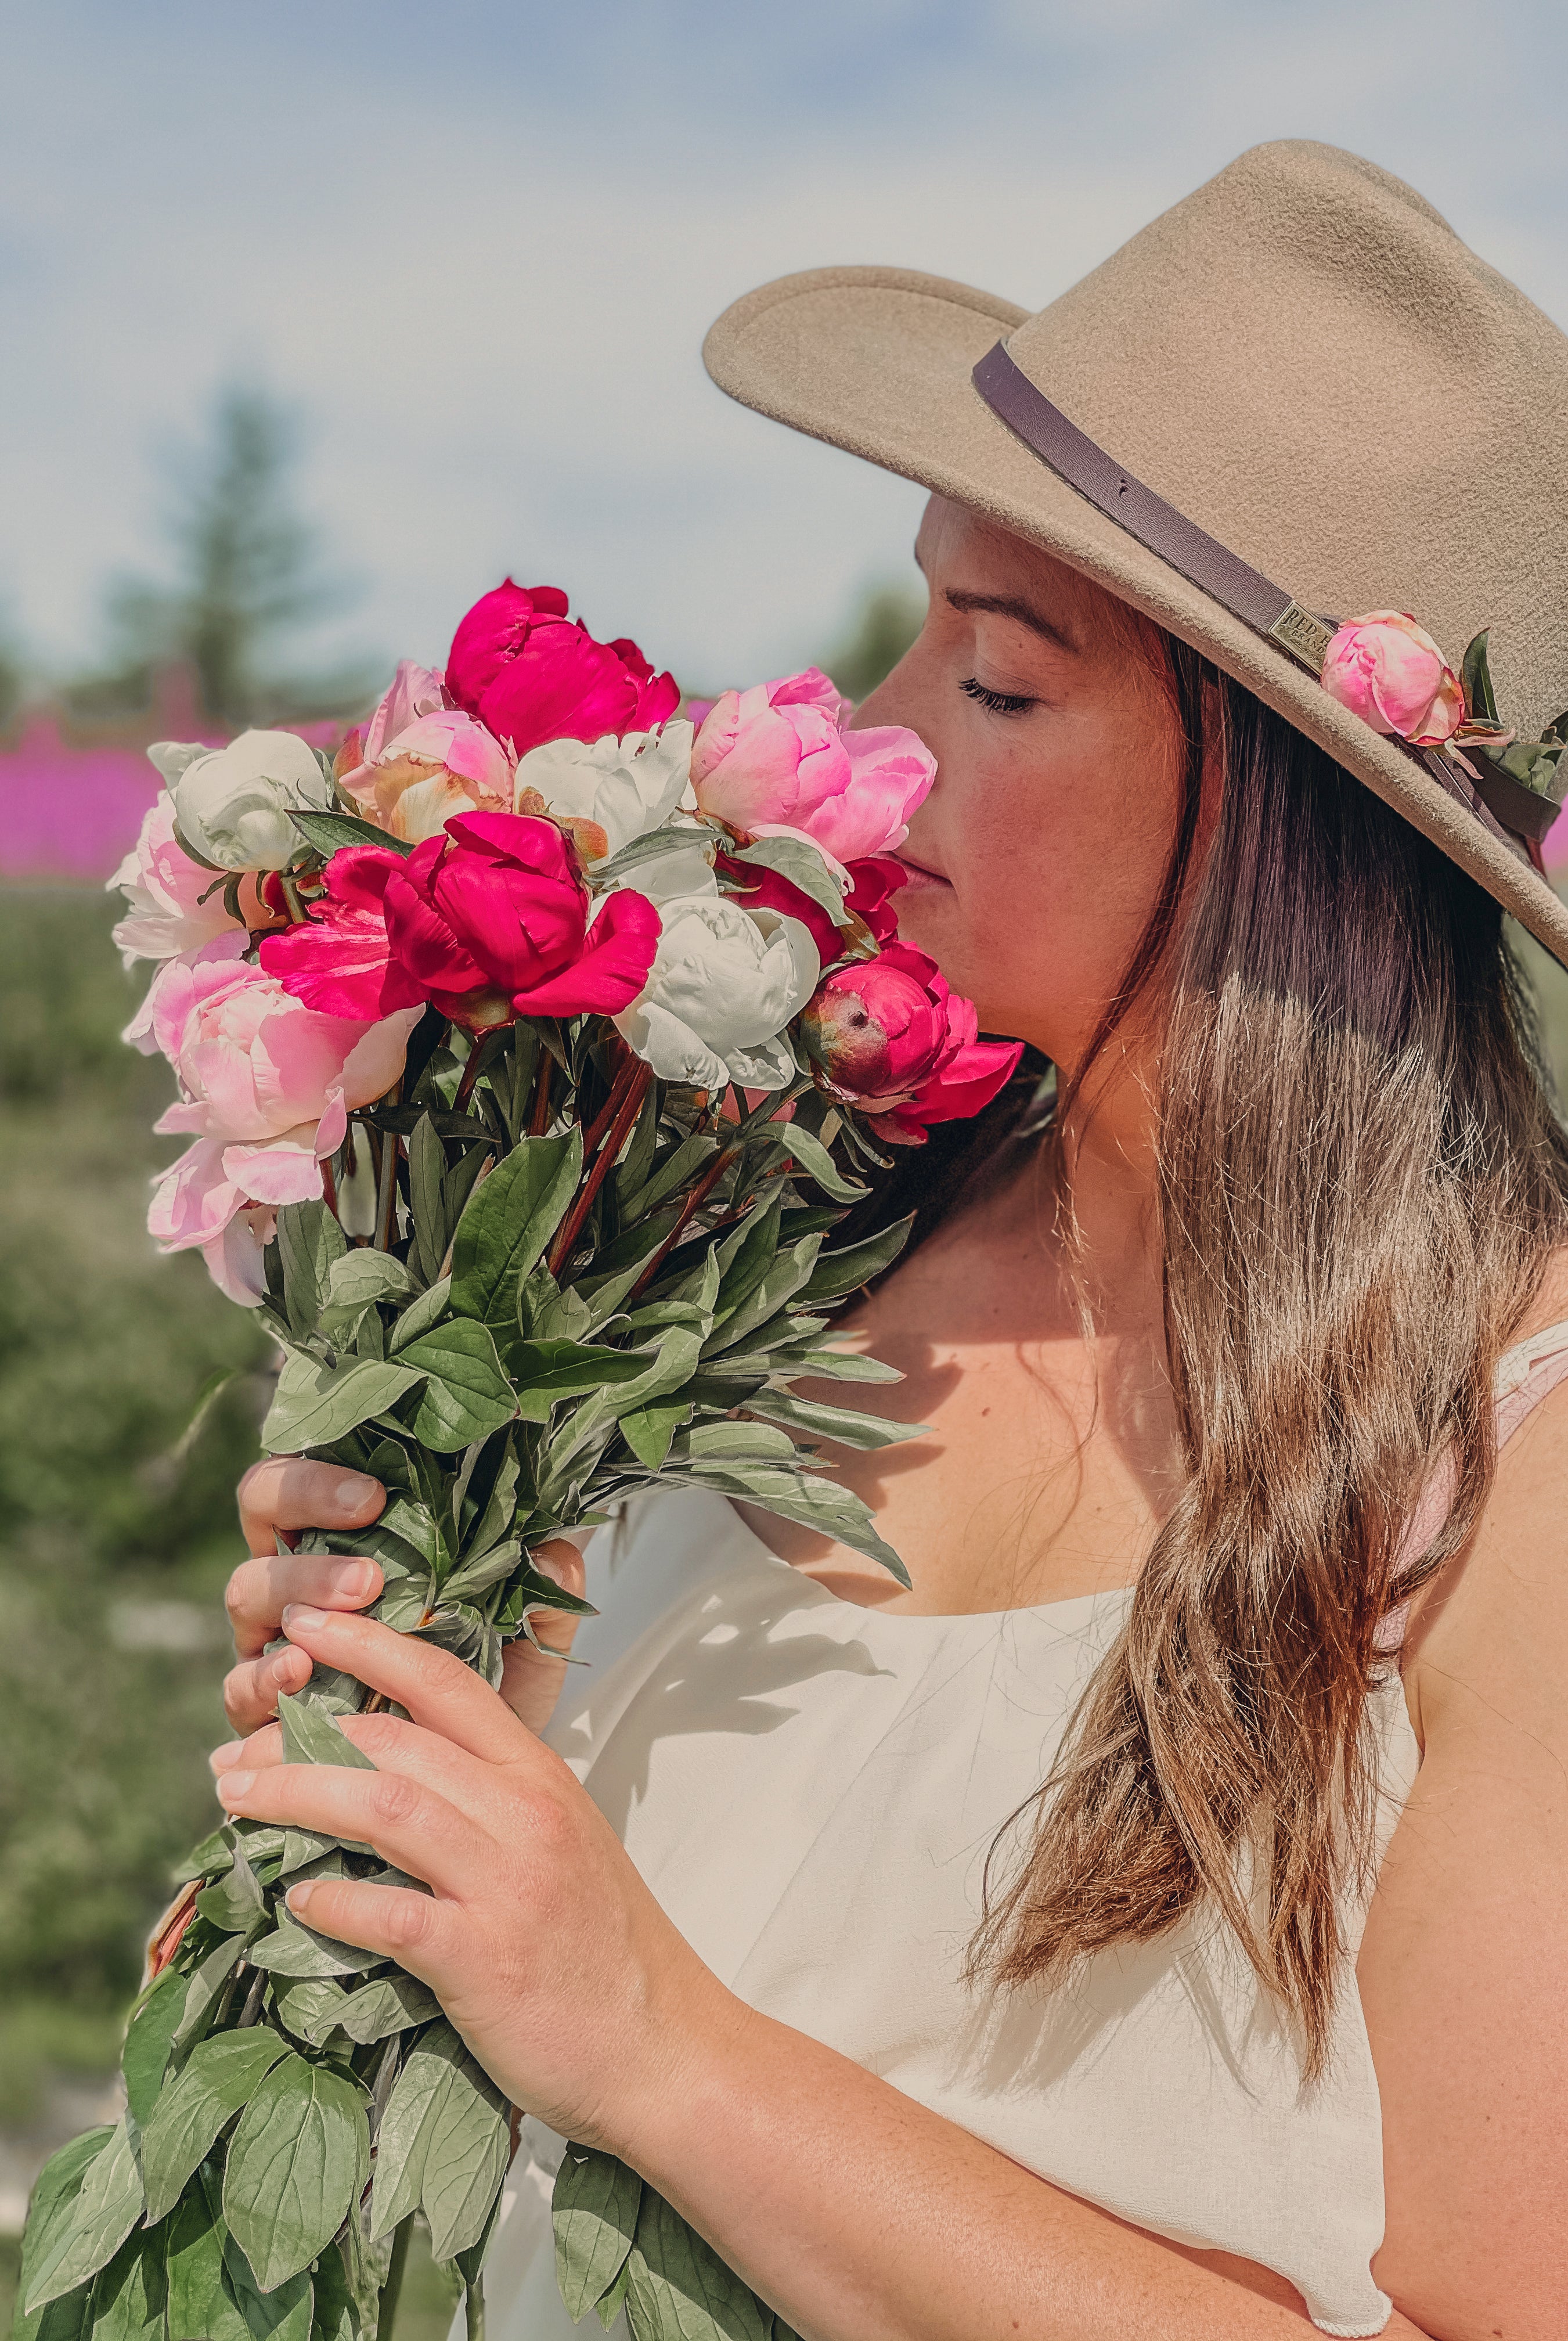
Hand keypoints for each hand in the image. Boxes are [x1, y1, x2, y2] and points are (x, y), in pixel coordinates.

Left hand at [210, 1605, 736, 2152]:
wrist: (663, 2047)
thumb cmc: (605, 1948)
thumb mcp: (561, 1842)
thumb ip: (491, 1798)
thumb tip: (396, 1771)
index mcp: (541, 1776)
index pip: (446, 1682)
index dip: (368, 1643)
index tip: (305, 1623)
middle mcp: (524, 1814)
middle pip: (394, 1741)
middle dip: (300, 1737)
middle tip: (237, 1751)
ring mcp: (505, 1883)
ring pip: (381, 1808)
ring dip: (294, 1798)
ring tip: (237, 1799)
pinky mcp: (483, 1959)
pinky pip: (387, 1913)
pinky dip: (332, 1901)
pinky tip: (297, 1899)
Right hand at [225, 1459, 588, 1737]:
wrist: (466, 1787)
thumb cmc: (484, 1685)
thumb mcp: (525, 1638)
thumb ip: (542, 1591)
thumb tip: (560, 1549)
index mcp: (353, 1533)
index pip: (314, 1470)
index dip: (322, 1472)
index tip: (375, 1495)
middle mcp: (304, 1573)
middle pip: (262, 1512)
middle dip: (309, 1528)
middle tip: (367, 1574)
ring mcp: (273, 1635)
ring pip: (248, 1591)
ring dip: (293, 1593)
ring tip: (343, 1616)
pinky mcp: (258, 1707)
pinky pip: (238, 1685)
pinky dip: (262, 1680)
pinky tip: (296, 1676)